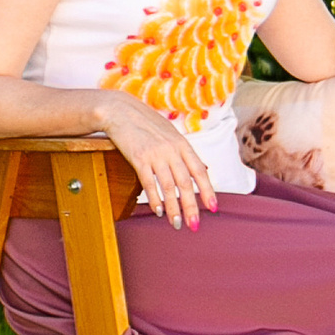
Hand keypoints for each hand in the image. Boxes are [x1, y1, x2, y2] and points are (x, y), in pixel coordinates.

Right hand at [99, 92, 217, 229]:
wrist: (121, 110)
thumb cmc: (147, 123)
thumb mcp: (171, 134)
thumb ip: (186, 153)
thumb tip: (203, 169)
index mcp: (183, 144)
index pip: (199, 171)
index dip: (207, 191)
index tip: (213, 207)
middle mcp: (172, 150)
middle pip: (185, 183)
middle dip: (191, 206)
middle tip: (194, 224)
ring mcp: (155, 154)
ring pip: (168, 186)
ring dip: (173, 208)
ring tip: (176, 223)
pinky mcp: (138, 158)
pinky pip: (149, 182)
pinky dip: (154, 198)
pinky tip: (158, 211)